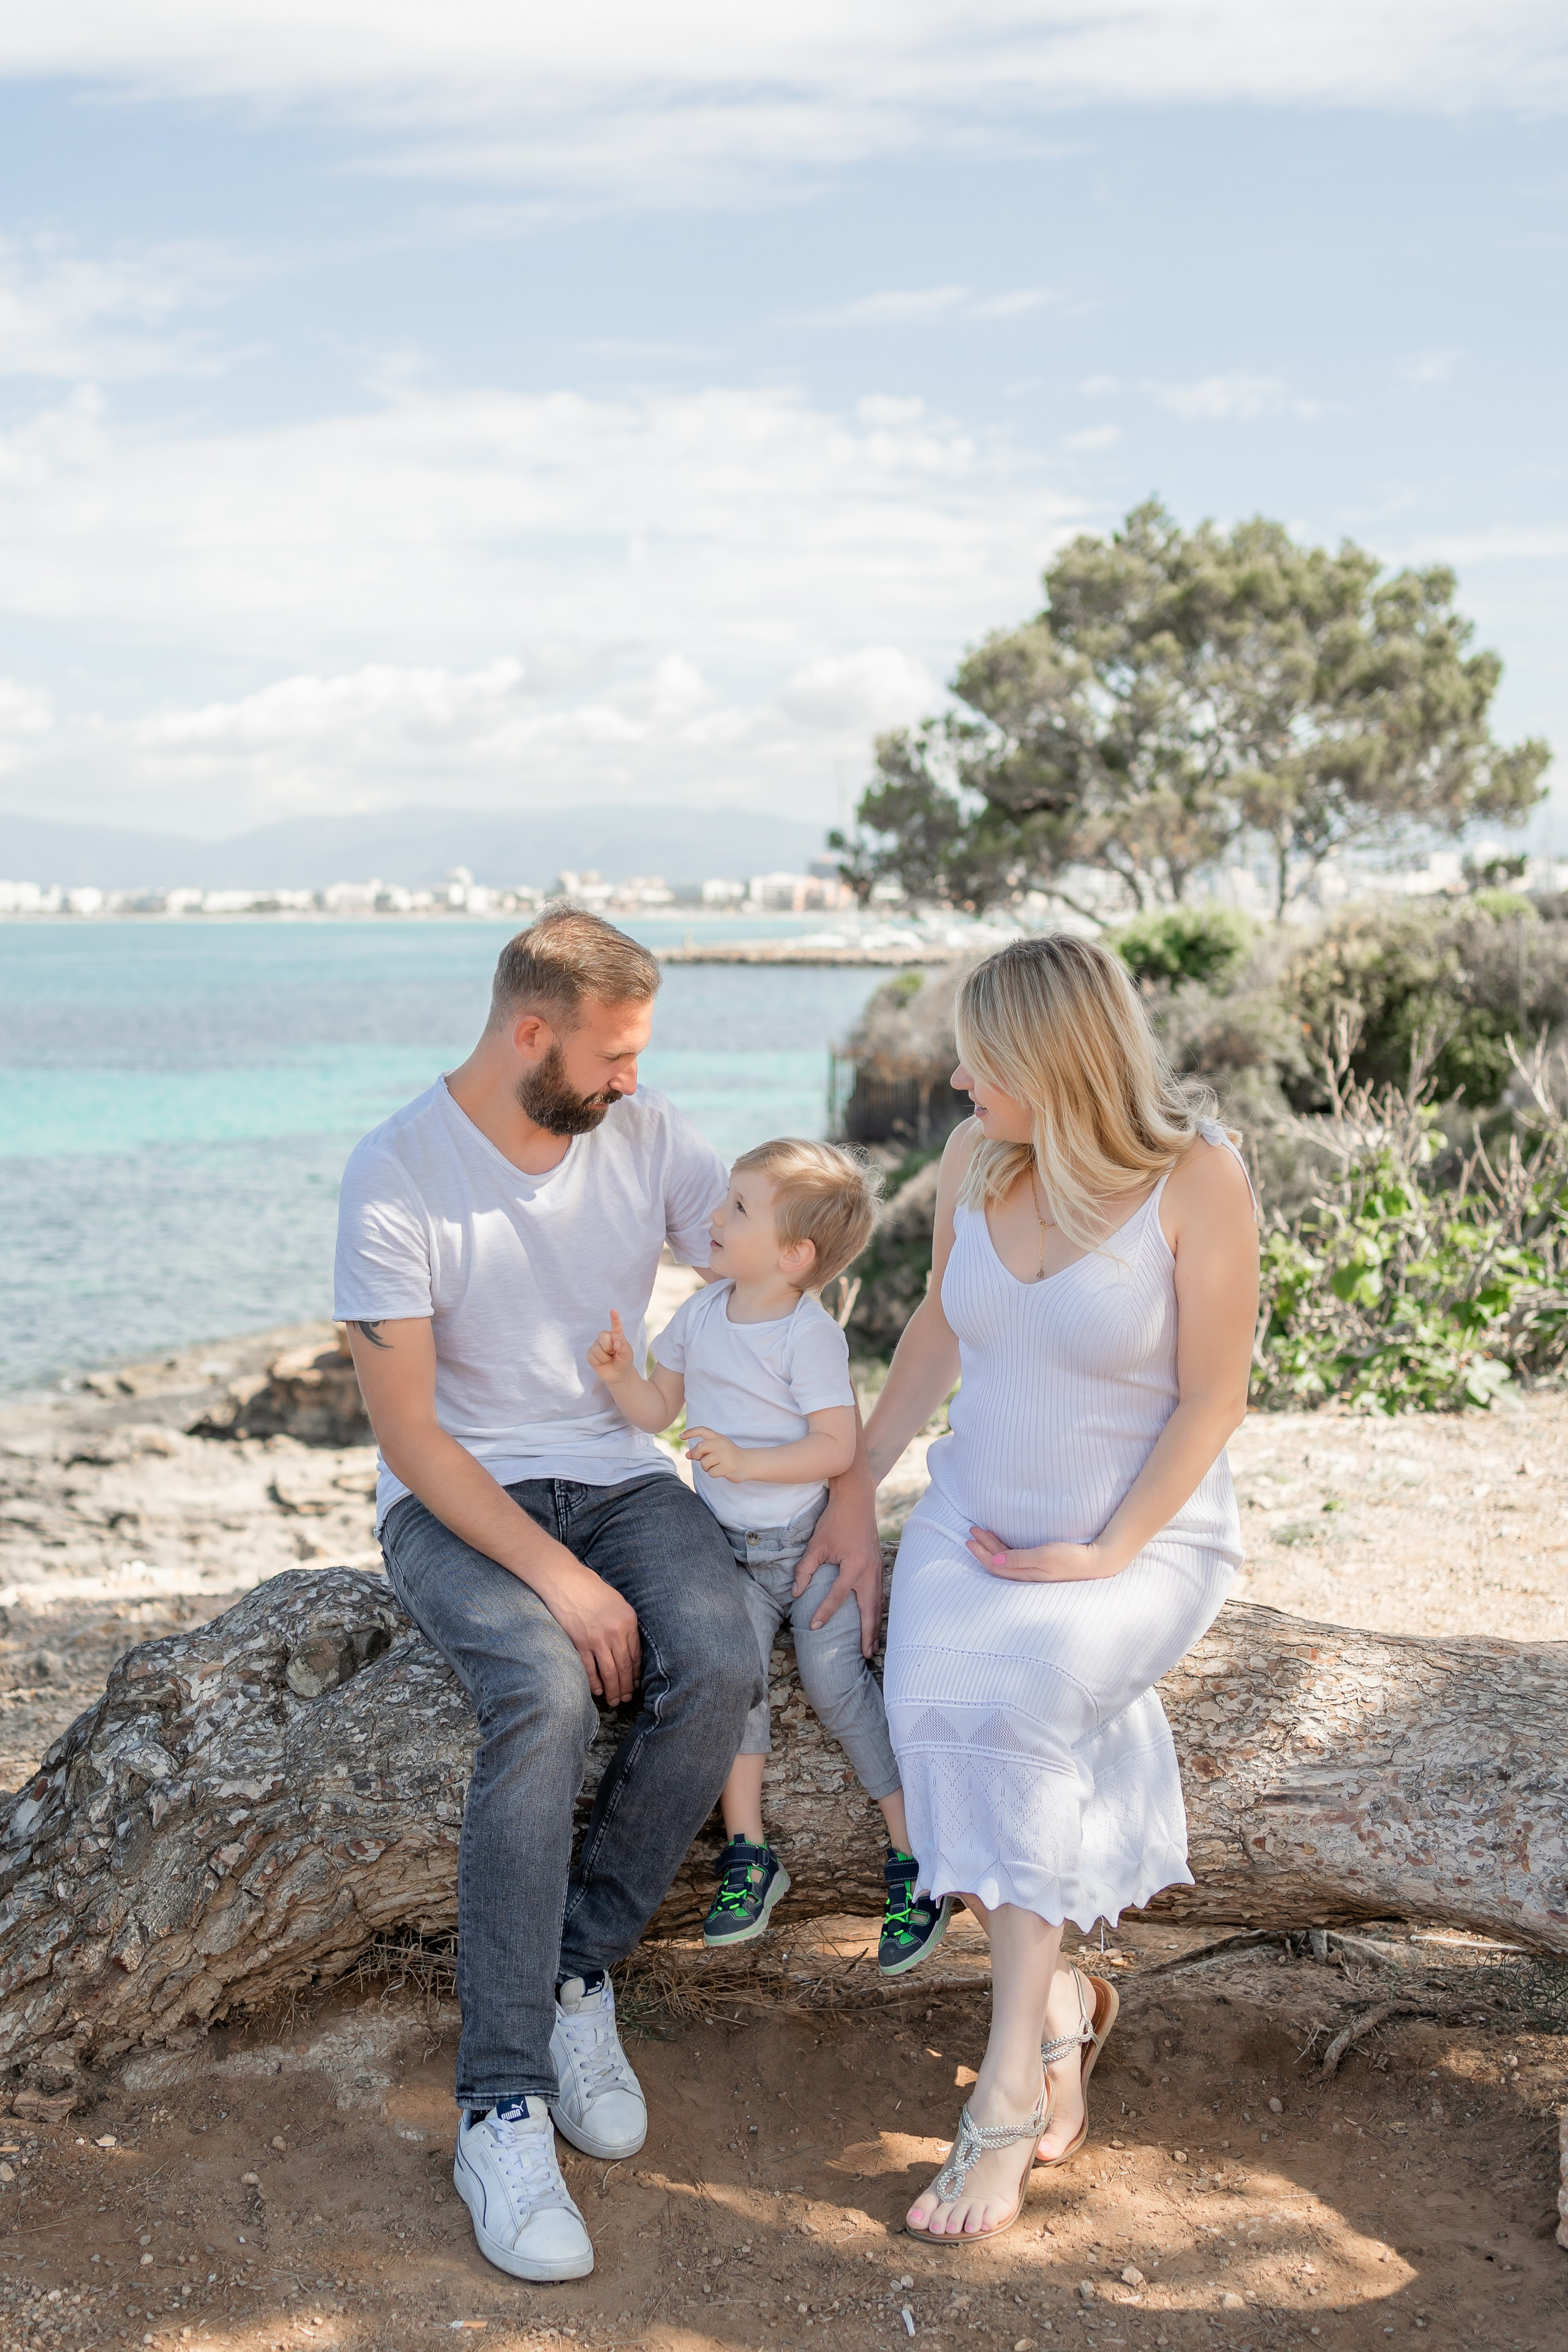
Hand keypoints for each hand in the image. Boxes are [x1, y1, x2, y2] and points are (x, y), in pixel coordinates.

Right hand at [545, 1557, 642, 1704]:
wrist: (566, 1582)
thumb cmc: (593, 1590)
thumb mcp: (618, 1603)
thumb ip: (625, 1625)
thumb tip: (629, 1649)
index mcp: (628, 1621)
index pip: (636, 1655)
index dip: (636, 1673)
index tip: (636, 1684)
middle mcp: (615, 1632)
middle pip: (624, 1667)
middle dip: (627, 1686)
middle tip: (627, 1699)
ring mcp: (597, 1639)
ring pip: (609, 1672)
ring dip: (613, 1690)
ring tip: (615, 1700)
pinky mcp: (580, 1643)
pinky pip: (589, 1669)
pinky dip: (594, 1683)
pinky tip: (597, 1691)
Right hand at [587, 1308, 634, 1384]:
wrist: (617, 1374)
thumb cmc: (623, 1361)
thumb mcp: (627, 1356)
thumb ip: (624, 1348)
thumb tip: (616, 1343)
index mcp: (616, 1335)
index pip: (615, 1327)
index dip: (614, 1319)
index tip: (614, 1311)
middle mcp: (605, 1338)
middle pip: (603, 1337)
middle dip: (609, 1348)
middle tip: (614, 1354)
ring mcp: (596, 1345)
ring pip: (597, 1349)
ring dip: (605, 1358)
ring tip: (609, 1359)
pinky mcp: (590, 1354)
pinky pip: (592, 1356)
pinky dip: (598, 1362)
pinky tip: (602, 1362)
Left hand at [684, 1426, 746, 1480]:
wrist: (748, 1463)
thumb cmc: (729, 1456)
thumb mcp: (716, 1450)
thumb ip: (702, 1451)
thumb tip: (687, 1455)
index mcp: (718, 1437)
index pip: (702, 1431)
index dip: (690, 1432)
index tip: (681, 1436)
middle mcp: (721, 1444)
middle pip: (700, 1447)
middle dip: (697, 1455)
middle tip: (701, 1459)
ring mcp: (724, 1455)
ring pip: (704, 1462)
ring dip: (706, 1467)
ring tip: (715, 1466)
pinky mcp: (727, 1466)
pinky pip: (711, 1472)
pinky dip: (713, 1473)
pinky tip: (722, 1471)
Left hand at [794, 1468, 883, 1658]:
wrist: (856, 1500)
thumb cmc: (835, 1521)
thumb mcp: (817, 1544)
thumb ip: (806, 1570)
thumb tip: (796, 1593)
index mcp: (854, 1566)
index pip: (837, 1596)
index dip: (824, 1613)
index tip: (813, 1627)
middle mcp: (870, 1571)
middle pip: (869, 1609)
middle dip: (867, 1633)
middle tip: (866, 1655)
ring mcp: (878, 1568)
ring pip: (878, 1603)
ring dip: (875, 1625)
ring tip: (872, 1646)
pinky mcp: (878, 1565)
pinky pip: (879, 1593)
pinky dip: (877, 1610)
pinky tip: (873, 1620)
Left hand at [965, 1527, 1117, 1581]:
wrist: (1097, 1561)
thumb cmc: (1072, 1558)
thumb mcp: (1044, 1556)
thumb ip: (1020, 1559)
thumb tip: (995, 1562)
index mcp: (1026, 1575)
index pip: (996, 1567)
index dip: (982, 1554)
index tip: (970, 1539)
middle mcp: (1027, 1575)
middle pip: (998, 1563)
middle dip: (983, 1547)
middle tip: (971, 1531)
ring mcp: (1034, 1571)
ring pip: (1006, 1560)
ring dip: (992, 1546)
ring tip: (980, 1533)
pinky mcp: (1042, 1564)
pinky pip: (1015, 1558)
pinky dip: (1004, 1549)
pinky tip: (1000, 1542)